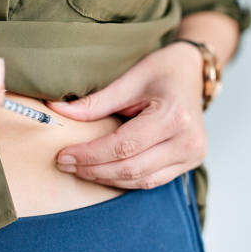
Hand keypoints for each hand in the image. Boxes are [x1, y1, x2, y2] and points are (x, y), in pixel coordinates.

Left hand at [47, 42, 207, 188]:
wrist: (192, 73)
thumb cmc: (163, 71)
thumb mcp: (129, 80)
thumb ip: (95, 102)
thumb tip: (57, 112)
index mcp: (174, 116)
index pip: (124, 146)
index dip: (91, 155)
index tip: (63, 155)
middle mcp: (188, 140)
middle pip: (132, 168)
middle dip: (94, 170)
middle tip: (65, 164)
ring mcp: (193, 155)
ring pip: (141, 181)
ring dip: (107, 178)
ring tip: (80, 169)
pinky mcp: (190, 163)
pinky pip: (152, 181)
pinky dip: (125, 179)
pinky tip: (103, 172)